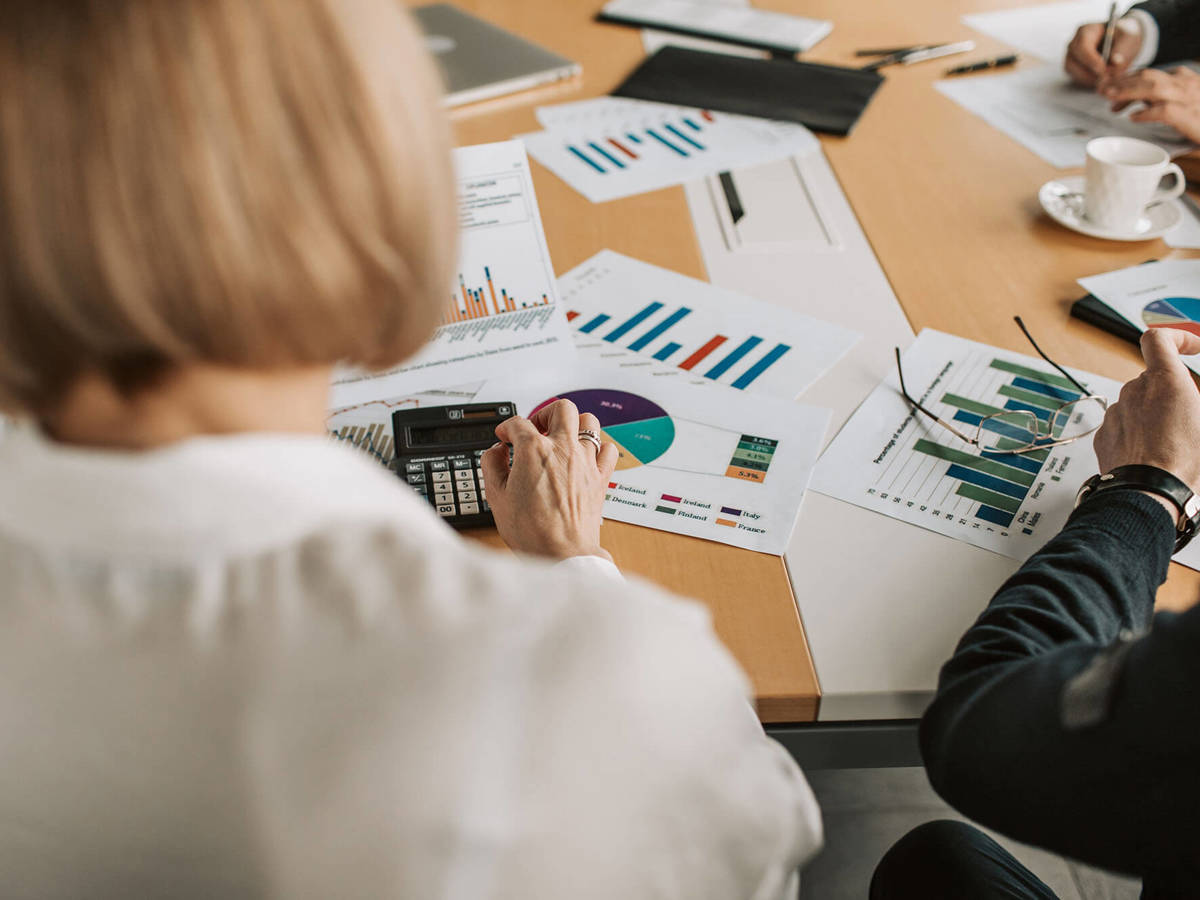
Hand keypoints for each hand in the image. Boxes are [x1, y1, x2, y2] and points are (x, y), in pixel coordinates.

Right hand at [481, 399, 618, 560]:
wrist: (562, 554)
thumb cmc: (531, 531)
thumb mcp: (496, 497)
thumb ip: (492, 466)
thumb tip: (495, 452)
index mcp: (534, 451)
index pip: (518, 423)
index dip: (506, 428)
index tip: (504, 438)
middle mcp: (563, 449)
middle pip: (560, 408)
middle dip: (544, 414)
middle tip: (535, 428)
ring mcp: (586, 462)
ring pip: (589, 421)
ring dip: (574, 425)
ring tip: (562, 438)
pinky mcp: (600, 477)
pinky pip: (608, 450)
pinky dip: (597, 448)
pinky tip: (586, 457)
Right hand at [1065, 20, 1141, 87]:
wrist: (1122, 41)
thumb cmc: (1124, 35)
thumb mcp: (1129, 37)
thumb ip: (1122, 49)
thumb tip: (1115, 63)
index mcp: (1086, 30)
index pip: (1081, 46)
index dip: (1091, 60)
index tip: (1103, 69)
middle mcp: (1074, 44)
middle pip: (1072, 61)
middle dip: (1089, 72)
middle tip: (1107, 77)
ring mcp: (1072, 57)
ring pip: (1073, 72)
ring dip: (1089, 78)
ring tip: (1107, 77)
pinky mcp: (1074, 69)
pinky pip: (1077, 78)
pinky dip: (1089, 81)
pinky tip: (1103, 79)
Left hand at [1093, 328, 1199, 496]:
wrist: (1149, 494)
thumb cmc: (1183, 462)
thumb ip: (1195, 397)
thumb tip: (1190, 397)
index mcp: (1165, 381)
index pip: (1159, 339)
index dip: (1177, 337)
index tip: (1191, 347)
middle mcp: (1135, 391)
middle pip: (1153, 378)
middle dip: (1171, 390)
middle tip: (1190, 414)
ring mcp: (1116, 413)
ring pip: (1137, 403)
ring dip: (1154, 413)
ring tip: (1172, 439)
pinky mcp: (1104, 435)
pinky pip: (1123, 424)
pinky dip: (1137, 431)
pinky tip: (1152, 451)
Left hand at [1103, 67, 1199, 141]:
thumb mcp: (1181, 103)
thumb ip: (1159, 99)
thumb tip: (1132, 103)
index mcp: (1182, 79)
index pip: (1149, 74)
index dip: (1125, 79)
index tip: (1106, 87)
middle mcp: (1185, 84)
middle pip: (1148, 77)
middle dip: (1121, 83)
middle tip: (1101, 91)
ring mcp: (1189, 98)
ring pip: (1154, 88)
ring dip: (1128, 92)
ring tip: (1110, 101)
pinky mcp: (1190, 116)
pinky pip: (1166, 110)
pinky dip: (1148, 112)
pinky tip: (1134, 118)